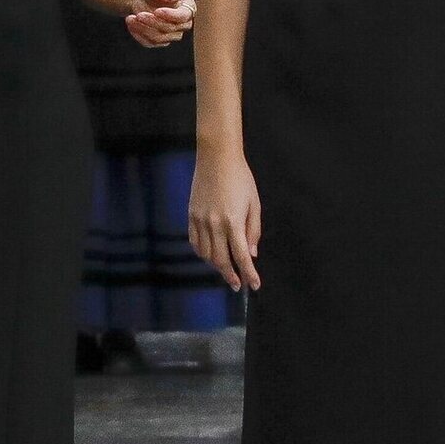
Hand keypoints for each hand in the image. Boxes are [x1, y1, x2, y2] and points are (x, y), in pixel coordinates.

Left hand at [126, 0, 193, 46]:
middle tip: (139, 15)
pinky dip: (138, 35)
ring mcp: (172, 33)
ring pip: (160, 38)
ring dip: (144, 29)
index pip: (184, 16)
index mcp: (187, 7)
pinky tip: (130, 23)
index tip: (157, 11)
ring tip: (131, 18)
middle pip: (171, 29)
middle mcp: (183, 23)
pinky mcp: (159, 40)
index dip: (171, 15)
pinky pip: (150, 43)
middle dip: (153, 22)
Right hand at [189, 147, 261, 291]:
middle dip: (230, 275)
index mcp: (233, 221)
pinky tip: (209, 255)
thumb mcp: (254, 204)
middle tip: (237, 284)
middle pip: (221, 259)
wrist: (216, 158)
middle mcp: (215, 224)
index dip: (249, 274)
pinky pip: (194, 241)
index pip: (242, 256)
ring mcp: (200, 220)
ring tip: (225, 269)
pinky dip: (201, 252)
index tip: (253, 285)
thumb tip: (252, 253)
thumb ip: (253, 230)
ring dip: (216, 265)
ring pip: (205, 253)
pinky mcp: (191, 214)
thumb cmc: (240, 178)